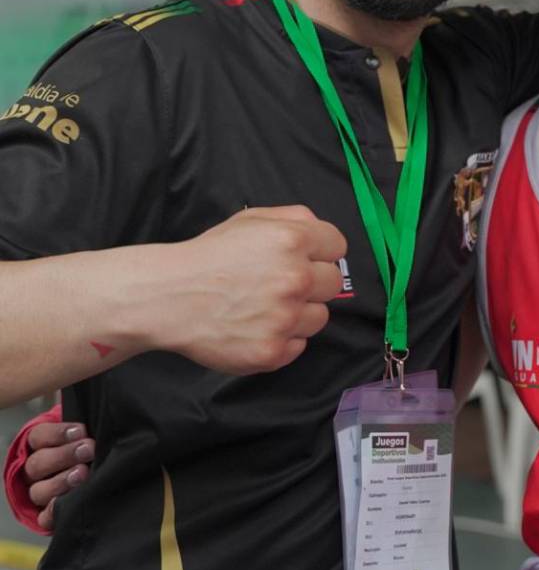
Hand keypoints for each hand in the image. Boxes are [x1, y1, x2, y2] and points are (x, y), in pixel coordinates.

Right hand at [24, 422, 94, 531]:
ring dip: (61, 482)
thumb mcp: (86, 430)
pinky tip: (68, 504)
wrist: (91, 465)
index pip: (39, 436)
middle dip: (65, 456)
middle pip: (38, 463)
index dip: (58, 433)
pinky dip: (54, 512)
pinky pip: (43, 517)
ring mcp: (39, 492)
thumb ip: (87, 426)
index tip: (81, 431)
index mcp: (41, 444)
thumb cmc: (89, 442)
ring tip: (83, 474)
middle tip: (88, 450)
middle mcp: (36, 469)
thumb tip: (100, 414)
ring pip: (38, 490)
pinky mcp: (46, 514)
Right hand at [155, 206, 346, 374]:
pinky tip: (257, 327)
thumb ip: (294, 217)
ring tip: (266, 307)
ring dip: (299, 312)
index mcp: (293, 240)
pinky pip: (299, 346)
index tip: (304, 258)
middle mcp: (296, 278)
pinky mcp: (273, 351)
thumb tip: (320, 230)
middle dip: (312, 281)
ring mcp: (285, 317)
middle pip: (333, 282)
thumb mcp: (251, 220)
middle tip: (280, 283)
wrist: (169, 297)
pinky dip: (282, 339)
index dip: (320, 251)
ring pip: (319, 317)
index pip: (337, 246)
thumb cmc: (210, 256)